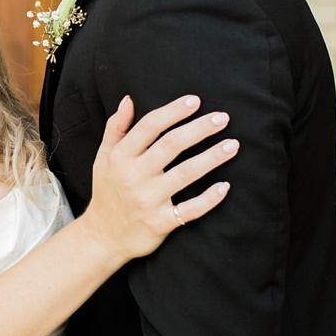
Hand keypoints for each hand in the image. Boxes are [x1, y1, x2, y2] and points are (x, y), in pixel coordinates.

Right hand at [83, 94, 237, 268]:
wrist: (102, 236)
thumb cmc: (108, 191)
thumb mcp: (104, 157)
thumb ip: (115, 127)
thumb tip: (128, 99)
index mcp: (120, 157)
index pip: (149, 126)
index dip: (173, 111)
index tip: (195, 101)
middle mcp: (134, 176)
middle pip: (171, 145)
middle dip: (199, 129)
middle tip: (222, 118)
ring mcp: (148, 200)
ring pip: (185, 174)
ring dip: (212, 158)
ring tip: (232, 145)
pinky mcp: (160, 222)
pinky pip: (189, 210)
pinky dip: (209, 199)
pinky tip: (225, 186)